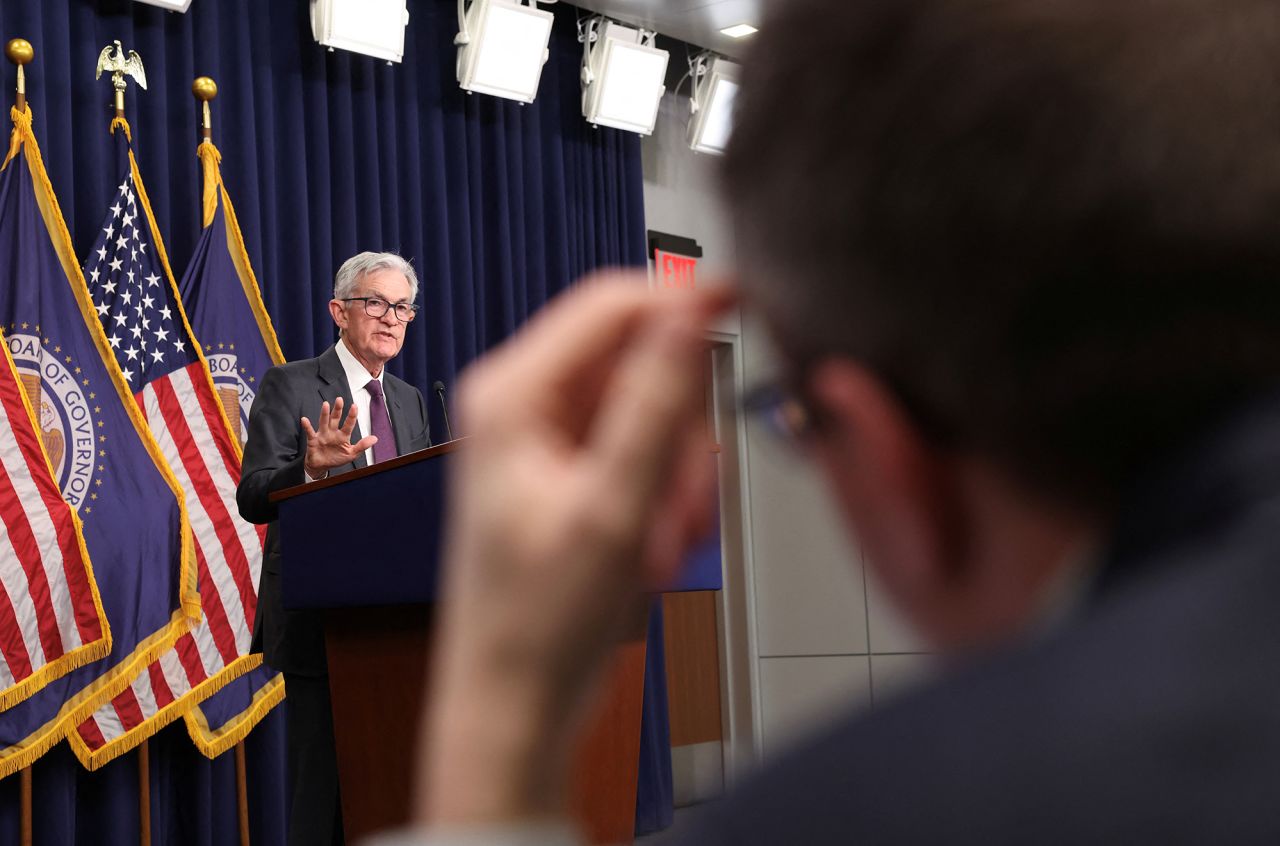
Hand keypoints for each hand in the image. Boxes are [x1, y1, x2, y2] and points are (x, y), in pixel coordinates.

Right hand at [300, 396, 376, 476]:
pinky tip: (305, 420)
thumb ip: (362, 446)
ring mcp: (322, 435)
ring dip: (324, 414)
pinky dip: (307, 426)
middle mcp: (333, 432)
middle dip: (337, 409)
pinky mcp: (313, 440)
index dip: (352, 415)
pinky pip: (309, 432)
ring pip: (324, 422)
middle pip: (335, 418)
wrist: (322, 467)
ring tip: (325, 404)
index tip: (355, 406)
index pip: (349, 424)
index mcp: (343, 435)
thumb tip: (375, 438)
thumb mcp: (351, 454)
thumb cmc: (336, 458)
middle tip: (340, 399)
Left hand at [419, 275, 732, 825]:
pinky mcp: (576, 472)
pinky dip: (666, 497)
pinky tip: (652, 549)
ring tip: (657, 543)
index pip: (612, 302)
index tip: (746, 307)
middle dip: (681, 431)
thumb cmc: (539, 623)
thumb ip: (657, 402)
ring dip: (678, 475)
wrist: (517, 702)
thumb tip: (689, 309)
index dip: (682, 301)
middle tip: (676, 500)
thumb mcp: (614, 509)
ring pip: (656, 411)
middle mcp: (527, 405)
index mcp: (513, 394)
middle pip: (645, 360)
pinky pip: (647, 452)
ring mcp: (553, 440)